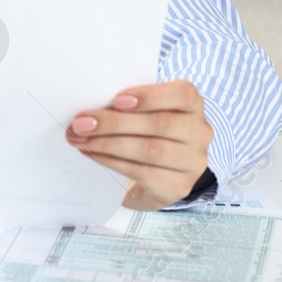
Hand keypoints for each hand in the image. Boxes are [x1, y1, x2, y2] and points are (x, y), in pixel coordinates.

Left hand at [65, 79, 211, 210]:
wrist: (155, 175)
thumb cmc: (145, 131)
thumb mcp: (143, 112)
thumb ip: (127, 103)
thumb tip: (90, 107)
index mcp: (193, 105)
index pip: (182, 94)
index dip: (150, 96)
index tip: (116, 99)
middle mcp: (200, 132)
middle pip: (160, 124)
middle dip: (115, 123)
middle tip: (81, 123)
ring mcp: (193, 162)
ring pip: (151, 150)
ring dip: (109, 144)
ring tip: (81, 139)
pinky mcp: (179, 187)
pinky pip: (144, 173)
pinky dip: (113, 162)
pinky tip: (93, 154)